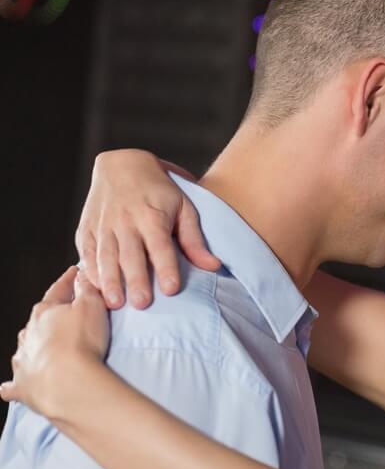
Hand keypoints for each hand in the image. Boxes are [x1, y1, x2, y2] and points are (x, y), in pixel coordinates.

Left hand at [1, 268, 109, 417]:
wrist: (67, 381)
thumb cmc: (80, 343)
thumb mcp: (92, 306)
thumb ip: (87, 289)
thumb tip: (83, 276)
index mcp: (44, 312)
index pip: (57, 291)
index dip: (68, 282)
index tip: (74, 275)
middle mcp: (28, 334)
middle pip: (39, 320)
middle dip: (50, 318)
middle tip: (65, 318)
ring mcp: (24, 359)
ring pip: (25, 349)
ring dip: (34, 347)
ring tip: (47, 350)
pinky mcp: (23, 385)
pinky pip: (14, 384)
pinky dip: (15, 384)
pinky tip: (14, 385)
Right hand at [76, 149, 220, 309]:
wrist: (122, 164)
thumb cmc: (160, 190)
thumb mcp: (184, 207)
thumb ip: (195, 240)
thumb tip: (213, 266)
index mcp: (153, 216)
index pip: (161, 246)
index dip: (166, 268)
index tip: (172, 289)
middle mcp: (126, 221)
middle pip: (131, 255)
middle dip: (136, 280)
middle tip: (142, 304)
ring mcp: (103, 225)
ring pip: (106, 256)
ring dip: (110, 281)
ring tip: (116, 303)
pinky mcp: (87, 228)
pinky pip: (87, 251)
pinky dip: (90, 270)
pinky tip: (97, 289)